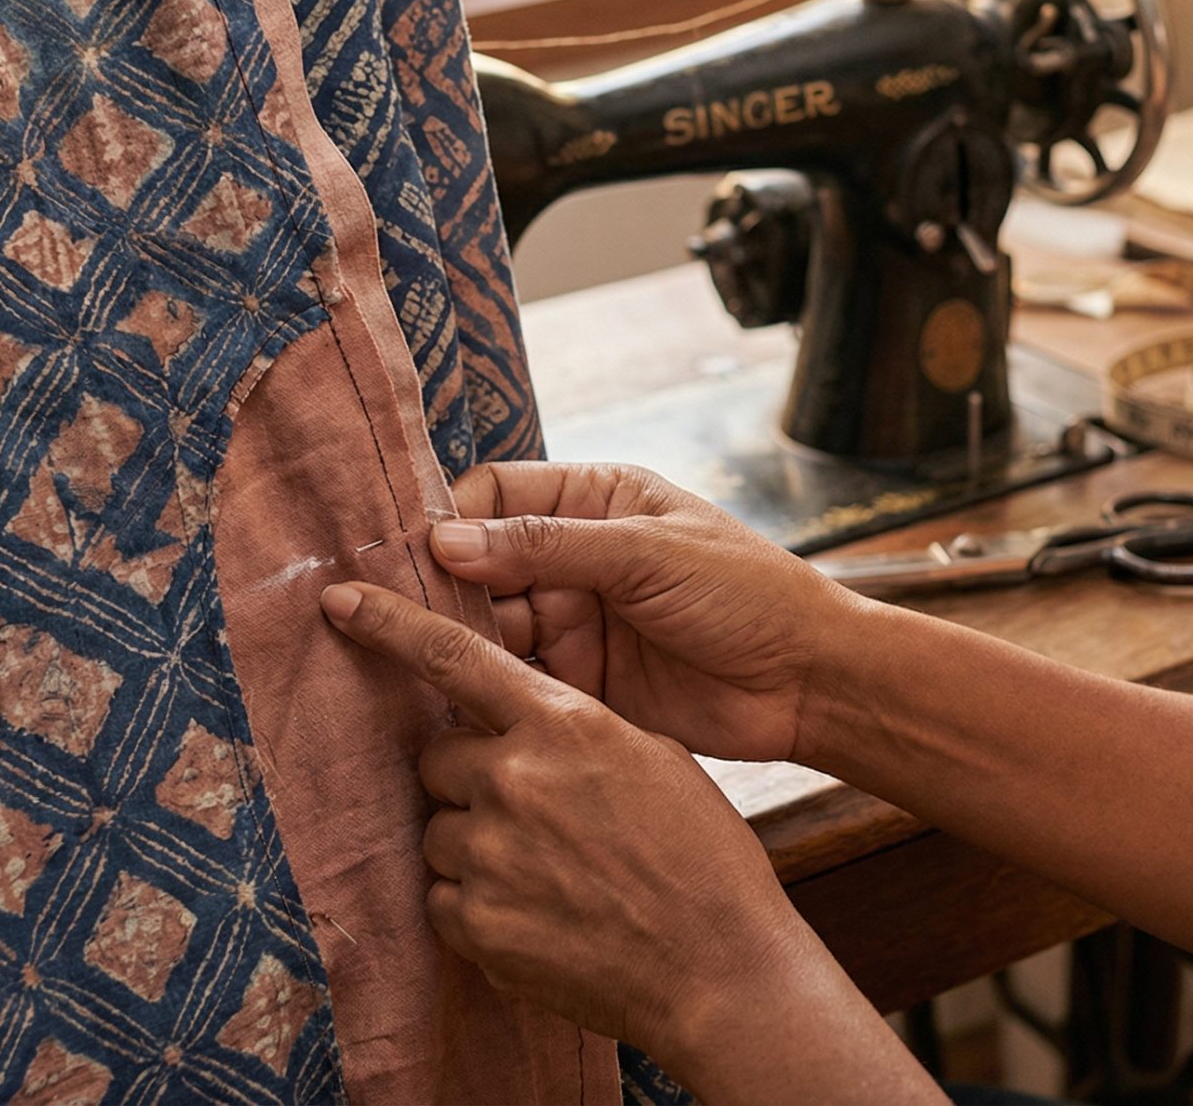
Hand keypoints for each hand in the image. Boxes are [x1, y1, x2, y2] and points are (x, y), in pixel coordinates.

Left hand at [319, 579, 852, 1070]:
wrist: (720, 969)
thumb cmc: (702, 860)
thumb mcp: (653, 758)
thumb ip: (574, 731)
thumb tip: (521, 727)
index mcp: (563, 724)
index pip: (452, 657)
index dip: (387, 624)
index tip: (338, 602)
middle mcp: (514, 780)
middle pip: (436, 759)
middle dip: (467, 782)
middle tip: (528, 816)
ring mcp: (489, 855)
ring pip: (436, 832)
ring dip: (472, 847)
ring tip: (546, 877)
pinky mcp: (476, 925)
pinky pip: (440, 899)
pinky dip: (475, 907)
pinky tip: (538, 918)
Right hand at [428, 461, 857, 762]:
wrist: (810, 683)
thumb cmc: (748, 594)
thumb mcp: (646, 554)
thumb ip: (546, 546)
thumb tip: (446, 539)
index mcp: (592, 499)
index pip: (492, 494)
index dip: (445, 521)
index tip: (401, 553)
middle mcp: (572, 557)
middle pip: (477, 564)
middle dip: (437, 586)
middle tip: (382, 614)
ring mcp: (573, 620)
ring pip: (487, 625)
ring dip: (453, 639)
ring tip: (404, 659)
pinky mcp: (577, 682)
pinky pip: (512, 678)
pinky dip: (481, 687)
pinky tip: (445, 698)